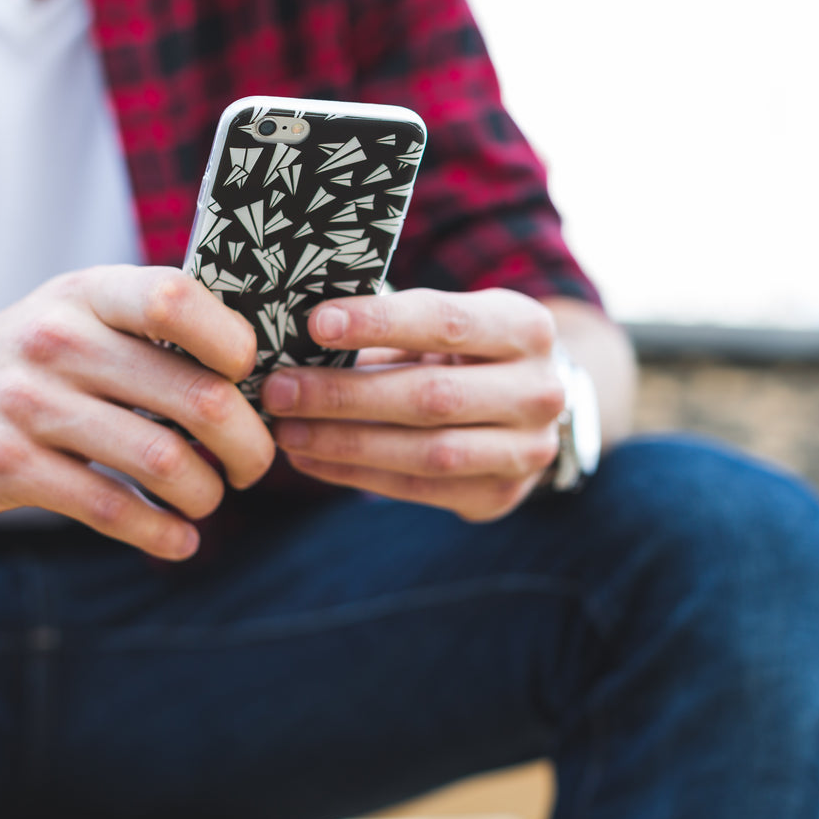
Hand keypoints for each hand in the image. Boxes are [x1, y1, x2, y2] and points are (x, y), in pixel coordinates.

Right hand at [0, 266, 275, 558]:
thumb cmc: (26, 358)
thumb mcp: (74, 314)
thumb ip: (150, 328)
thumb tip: (259, 373)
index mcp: (87, 293)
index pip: (177, 297)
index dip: (234, 343)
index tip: (249, 380)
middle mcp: (57, 339)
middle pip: (197, 397)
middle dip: (247, 444)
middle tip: (253, 465)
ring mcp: (26, 404)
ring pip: (163, 462)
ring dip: (206, 494)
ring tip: (209, 499)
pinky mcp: (4, 467)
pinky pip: (111, 509)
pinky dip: (160, 533)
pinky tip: (177, 540)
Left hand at [262, 288, 565, 520]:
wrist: (530, 407)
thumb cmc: (468, 350)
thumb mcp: (447, 323)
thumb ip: (391, 328)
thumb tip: (300, 338)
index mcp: (526, 328)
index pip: (447, 322)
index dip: (380, 322)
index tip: (316, 323)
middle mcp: (539, 391)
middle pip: (432, 397)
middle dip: (345, 395)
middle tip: (278, 389)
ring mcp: (526, 451)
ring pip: (426, 452)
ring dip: (345, 443)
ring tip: (285, 431)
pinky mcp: (500, 495)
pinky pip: (418, 489)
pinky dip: (356, 474)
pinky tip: (310, 459)